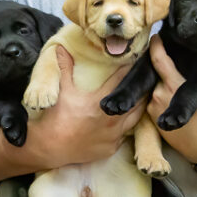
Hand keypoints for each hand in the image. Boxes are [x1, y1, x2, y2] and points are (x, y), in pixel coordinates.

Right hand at [25, 45, 144, 167]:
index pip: (120, 80)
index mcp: (99, 102)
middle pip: (136, 100)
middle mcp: (111, 118)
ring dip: (139, 107)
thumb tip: (61, 48)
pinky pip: (126, 134)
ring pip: (136, 118)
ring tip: (143, 97)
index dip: (129, 69)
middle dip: (140, 89)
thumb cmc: (56, 117)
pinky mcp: (112, 147)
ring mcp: (113, 135)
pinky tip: (128, 119)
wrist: (50, 147)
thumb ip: (65, 68)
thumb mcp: (62, 91)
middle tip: (145, 80)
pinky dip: (128, 125)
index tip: (136, 61)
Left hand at [144, 39, 196, 164]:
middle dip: (159, 64)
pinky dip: (157, 93)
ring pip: (153, 85)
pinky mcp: (150, 116)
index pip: (158, 60)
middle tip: (166, 56)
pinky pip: (151, 99)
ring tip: (170, 78)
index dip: (156, 46)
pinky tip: (167, 94)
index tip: (156, 36)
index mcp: (174, 85)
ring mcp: (153, 106)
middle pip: (155, 72)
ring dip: (159, 80)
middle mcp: (159, 94)